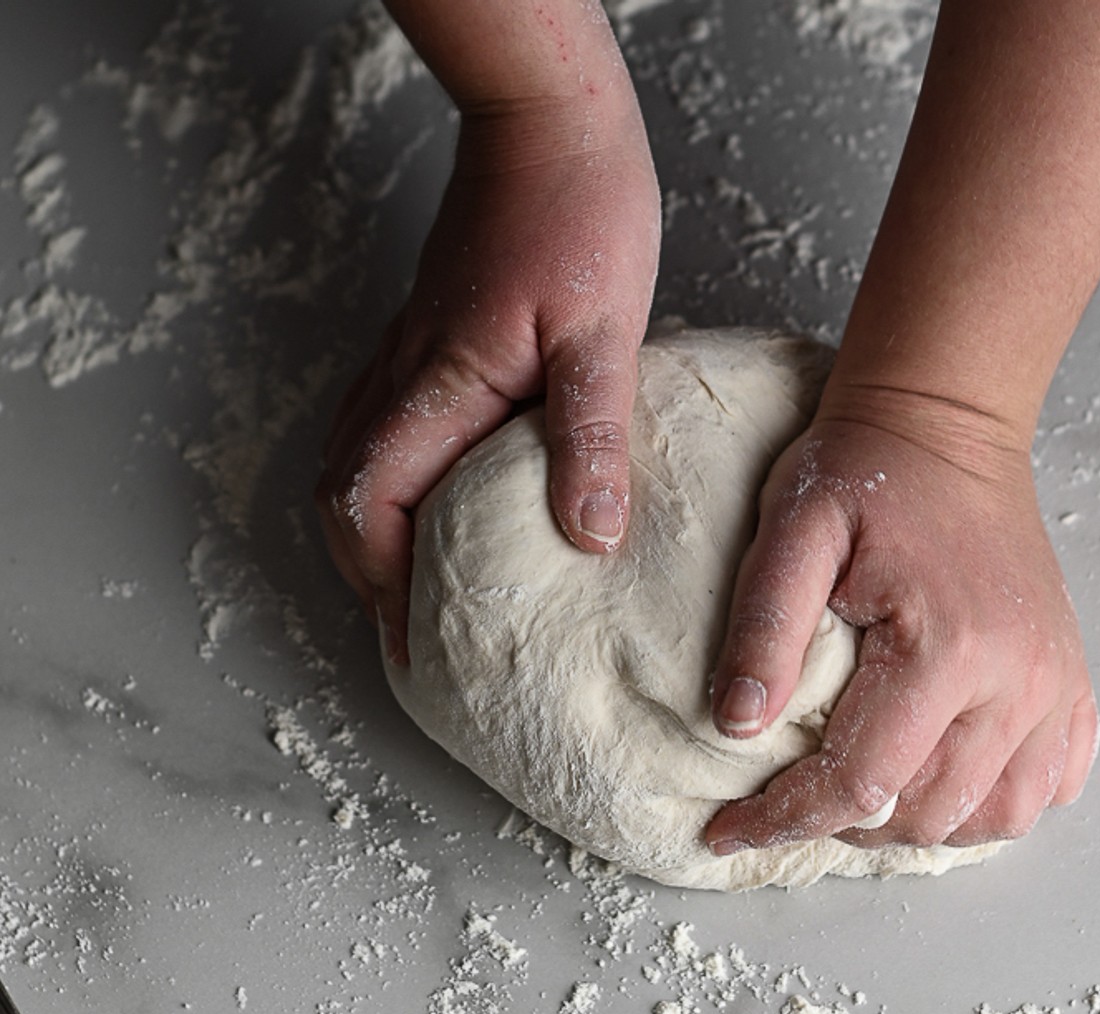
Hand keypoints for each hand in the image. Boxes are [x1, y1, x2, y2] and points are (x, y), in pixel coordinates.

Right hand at [317, 101, 659, 661]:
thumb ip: (591, 434)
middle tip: (413, 631)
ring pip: (353, 461)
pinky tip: (439, 501)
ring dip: (372, 532)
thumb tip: (588, 537)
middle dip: (366, 574)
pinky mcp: (426, 338)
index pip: (373, 506)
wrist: (548, 128)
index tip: (418, 645)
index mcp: (442, 384)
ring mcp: (407, 353)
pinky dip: (390, 483)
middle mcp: (406, 374)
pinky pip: (382, 426)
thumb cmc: (579, 214)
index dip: (385, 587)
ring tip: (418, 585)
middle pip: (341, 493)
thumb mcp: (604, 331)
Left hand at [704, 393, 1096, 853]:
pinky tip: (942, 777)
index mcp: (946, 648)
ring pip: (993, 818)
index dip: (786, 819)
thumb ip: (765, 628)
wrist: (946, 423)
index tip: (730, 830)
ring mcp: (1053, 684)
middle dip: (844, 825)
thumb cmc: (866, 468)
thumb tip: (737, 728)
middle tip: (790, 799)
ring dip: (918, 824)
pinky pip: (1051, 785)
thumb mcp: (793, 530)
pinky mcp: (1069, 680)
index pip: (861, 783)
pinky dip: (993, 804)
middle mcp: (1016, 680)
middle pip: (926, 814)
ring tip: (859, 796)